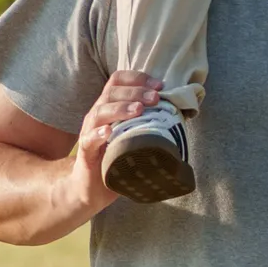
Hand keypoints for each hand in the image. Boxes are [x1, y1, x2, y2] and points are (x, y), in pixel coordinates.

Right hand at [68, 68, 162, 210]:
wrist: (91, 189)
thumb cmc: (118, 158)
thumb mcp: (135, 136)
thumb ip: (151, 123)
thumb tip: (182, 114)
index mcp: (110, 106)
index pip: (118, 81)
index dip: (138, 78)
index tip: (160, 85)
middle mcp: (97, 115)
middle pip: (111, 92)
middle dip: (136, 91)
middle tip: (155, 98)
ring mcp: (89, 133)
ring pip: (99, 112)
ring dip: (120, 108)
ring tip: (138, 110)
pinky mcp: (85, 153)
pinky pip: (88, 140)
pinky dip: (98, 134)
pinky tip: (108, 131)